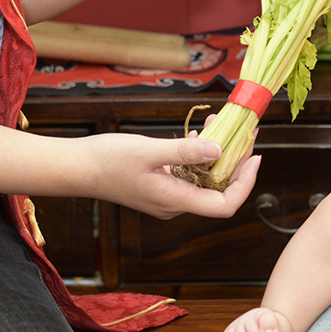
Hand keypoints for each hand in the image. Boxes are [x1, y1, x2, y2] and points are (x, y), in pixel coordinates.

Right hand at [82, 133, 259, 220]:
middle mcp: (175, 203)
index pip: (225, 205)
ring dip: (219, 153)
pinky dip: (200, 154)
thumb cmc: (107, 160)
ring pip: (205, 178)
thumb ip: (185, 152)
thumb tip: (219, 149)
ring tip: (225, 126)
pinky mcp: (160, 185)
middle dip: (236, 161)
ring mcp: (168, 195)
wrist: (76, 168)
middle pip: (220, 189)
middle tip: (246, 133)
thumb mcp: (149, 151)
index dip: (245, 184)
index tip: (254, 157)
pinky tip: (200, 133)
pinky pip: (190, 173)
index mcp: (175, 200)